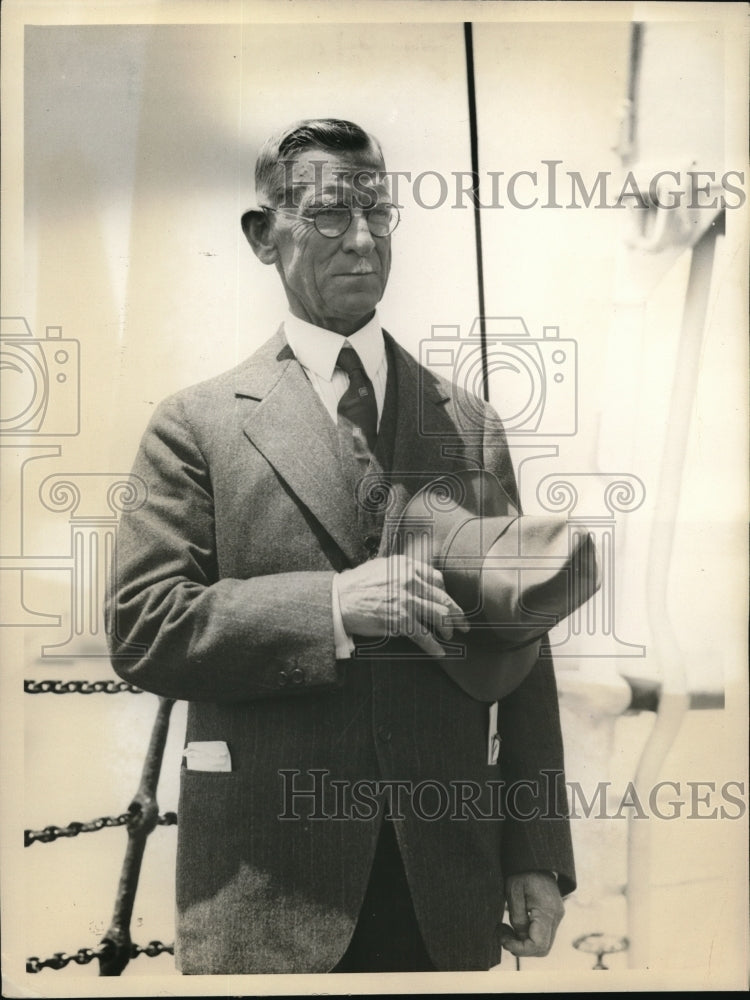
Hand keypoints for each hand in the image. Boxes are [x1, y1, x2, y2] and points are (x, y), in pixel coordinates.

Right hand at [337, 552, 468, 657]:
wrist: (339, 599)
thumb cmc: (357, 584)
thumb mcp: (382, 566)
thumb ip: (402, 569)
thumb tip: (417, 576)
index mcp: (407, 566)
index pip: (437, 578)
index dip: (446, 593)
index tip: (448, 602)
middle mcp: (410, 581)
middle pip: (443, 598)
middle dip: (456, 613)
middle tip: (464, 623)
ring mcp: (407, 601)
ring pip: (439, 616)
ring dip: (448, 628)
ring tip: (451, 636)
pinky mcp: (400, 620)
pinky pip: (424, 635)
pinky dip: (434, 646)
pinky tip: (439, 652)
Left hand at [500, 871, 563, 957]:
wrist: (536, 860)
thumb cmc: (522, 872)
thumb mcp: (513, 891)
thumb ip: (517, 917)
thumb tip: (520, 938)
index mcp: (547, 911)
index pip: (538, 944)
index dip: (520, 948)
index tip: (503, 940)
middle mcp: (556, 917)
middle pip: (542, 948)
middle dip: (520, 948)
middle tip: (502, 935)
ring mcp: (557, 917)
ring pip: (543, 944)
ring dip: (522, 943)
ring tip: (504, 930)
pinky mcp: (553, 916)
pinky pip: (542, 935)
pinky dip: (527, 937)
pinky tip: (513, 926)